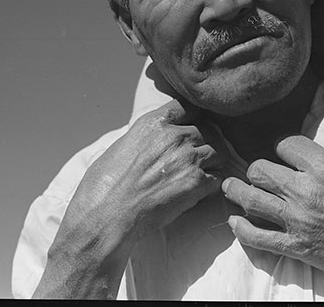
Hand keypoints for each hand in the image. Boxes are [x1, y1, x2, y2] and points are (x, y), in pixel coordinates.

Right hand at [35, 99, 222, 297]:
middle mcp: (174, 135)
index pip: (188, 107)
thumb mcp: (122, 145)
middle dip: (206, 142)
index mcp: (154, 123)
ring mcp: (188, 158)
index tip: (194, 127)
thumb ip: (146, 137)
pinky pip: (218, 177)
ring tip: (202, 174)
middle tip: (199, 158)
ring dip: (213, 163)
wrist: (105, 216)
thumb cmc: (104, 186)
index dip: (194, 117)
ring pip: (219, 152)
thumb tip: (154, 141)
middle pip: (208, 130)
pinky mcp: (196, 182)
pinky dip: (213, 184)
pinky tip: (200, 192)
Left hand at [221, 135, 323, 298]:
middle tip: (255, 173)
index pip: (286, 145)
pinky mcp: (298, 246)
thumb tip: (320, 164)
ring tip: (230, 187)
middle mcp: (307, 191)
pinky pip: (258, 238)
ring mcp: (299, 220)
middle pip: (262, 170)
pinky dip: (241, 230)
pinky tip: (235, 223)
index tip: (281, 152)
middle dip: (256, 169)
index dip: (282, 147)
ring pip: (252, 199)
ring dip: (237, 191)